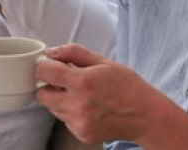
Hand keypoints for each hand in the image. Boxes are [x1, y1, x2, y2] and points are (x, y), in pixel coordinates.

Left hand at [35, 44, 187, 148]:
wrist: (146, 115)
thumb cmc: (127, 85)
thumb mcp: (103, 61)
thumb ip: (74, 53)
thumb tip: (51, 51)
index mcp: (82, 82)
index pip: (44, 72)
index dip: (44, 66)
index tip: (50, 65)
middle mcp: (77, 105)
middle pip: (42, 94)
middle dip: (48, 85)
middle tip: (63, 80)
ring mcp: (79, 123)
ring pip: (52, 109)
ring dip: (59, 99)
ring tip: (81, 94)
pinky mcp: (81, 134)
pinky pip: (65, 121)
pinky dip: (70, 113)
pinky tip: (88, 107)